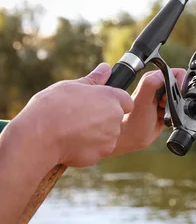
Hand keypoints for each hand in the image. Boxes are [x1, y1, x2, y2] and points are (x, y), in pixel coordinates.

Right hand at [14, 63, 133, 166]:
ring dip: (95, 134)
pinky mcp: (100, 155)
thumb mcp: (71, 86)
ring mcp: (109, 138)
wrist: (40, 136)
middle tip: (79, 116)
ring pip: (107, 136)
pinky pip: (96, 150)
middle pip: (116, 119)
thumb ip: (93, 80)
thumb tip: (106, 69)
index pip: (126, 101)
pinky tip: (69, 142)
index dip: (114, 102)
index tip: (99, 104)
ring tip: (72, 129)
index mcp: (112, 98)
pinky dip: (87, 148)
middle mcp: (116, 118)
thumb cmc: (53, 106)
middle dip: (102, 119)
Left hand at [111, 68, 186, 155]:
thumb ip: (151, 84)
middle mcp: (157, 87)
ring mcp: (161, 99)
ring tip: (162, 113)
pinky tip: (164, 119)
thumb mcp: (142, 101)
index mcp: (152, 80)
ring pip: (180, 99)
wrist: (130, 139)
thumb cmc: (132, 122)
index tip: (170, 97)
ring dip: (175, 107)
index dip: (178, 84)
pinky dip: (175, 115)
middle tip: (163, 106)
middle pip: (180, 87)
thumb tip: (164, 74)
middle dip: (176, 98)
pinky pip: (179, 109)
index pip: (175, 74)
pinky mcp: (165, 110)